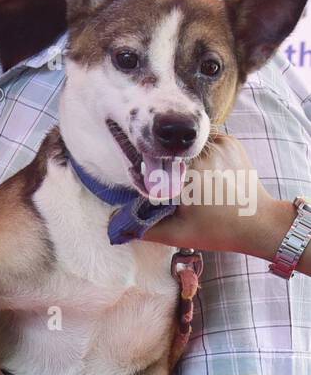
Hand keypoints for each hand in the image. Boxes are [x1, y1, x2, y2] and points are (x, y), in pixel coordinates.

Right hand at [140, 134, 269, 254]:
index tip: (151, 187)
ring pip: (187, 143)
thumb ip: (143, 229)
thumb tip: (114, 224)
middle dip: (166, 164)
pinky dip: (201, 150)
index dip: (149, 174)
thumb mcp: (177, 235)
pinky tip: (205, 168)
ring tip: (190, 176)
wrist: (259, 223)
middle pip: (169, 151)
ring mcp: (219, 144)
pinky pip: (206, 139)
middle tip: (172, 184)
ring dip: (183, 156)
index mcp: (187, 174)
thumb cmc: (217, 231)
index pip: (153, 164)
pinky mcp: (230, 142)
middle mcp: (202, 153)